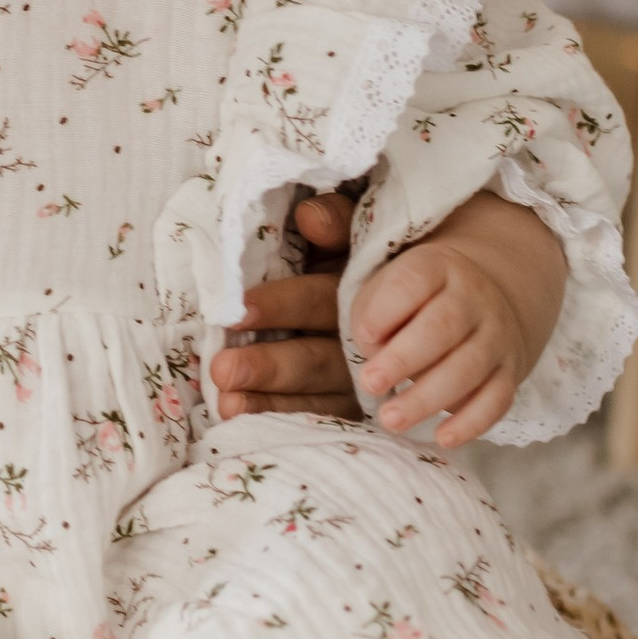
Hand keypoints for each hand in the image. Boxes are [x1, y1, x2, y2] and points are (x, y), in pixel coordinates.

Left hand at [209, 191, 363, 421]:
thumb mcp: (352, 231)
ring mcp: (360, 380)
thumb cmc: (357, 254)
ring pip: (315, 396)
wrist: (414, 296)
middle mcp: (361, 343)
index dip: (281, 306)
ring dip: (269, 402)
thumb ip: (334, 221)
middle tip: (224, 369)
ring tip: (226, 402)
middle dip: (269, 366)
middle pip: (315, 359)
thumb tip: (308, 216)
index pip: (317, 300)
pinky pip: (318, 419)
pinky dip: (282, 421)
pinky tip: (244, 422)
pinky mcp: (355, 406)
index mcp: (357, 293)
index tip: (240, 311)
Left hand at [353, 189, 563, 450]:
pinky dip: (473, 421)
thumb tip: (306, 217)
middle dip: (406, 358)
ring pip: (468, 367)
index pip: (414, 280)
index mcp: (434, 264)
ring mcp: (493, 337)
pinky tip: (442, 437)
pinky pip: (496, 399)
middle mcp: (470, 298)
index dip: (387, 307)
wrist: (496, 285)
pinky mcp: (507, 372)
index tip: (361, 334)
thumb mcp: (382, 250)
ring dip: (429, 396)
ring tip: (389, 419)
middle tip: (369, 382)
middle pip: (443, 327)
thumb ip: (339, 231)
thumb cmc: (416, 281)